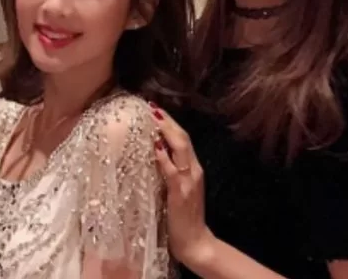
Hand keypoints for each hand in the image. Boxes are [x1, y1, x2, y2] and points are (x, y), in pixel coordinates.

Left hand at [150, 104, 214, 267]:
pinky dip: (164, 157)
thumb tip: (152, 153)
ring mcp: (189, 180)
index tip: (156, 109)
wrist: (195, 242)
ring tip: (153, 116)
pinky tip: (155, 146)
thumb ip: (169, 172)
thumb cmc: (182, 218)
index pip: (183, 139)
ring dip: (166, 131)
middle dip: (167, 120)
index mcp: (193, 169)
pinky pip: (172, 170)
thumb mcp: (176, 190)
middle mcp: (194, 170)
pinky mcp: (181, 192)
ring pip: (180, 148)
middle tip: (151, 105)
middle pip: (183, 138)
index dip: (170, 123)